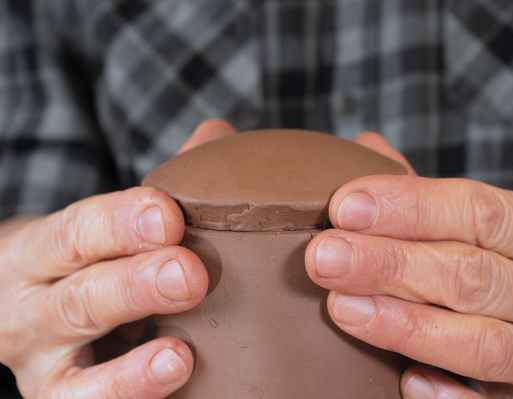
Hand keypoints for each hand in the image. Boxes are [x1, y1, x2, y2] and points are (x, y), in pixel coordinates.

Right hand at [0, 120, 234, 398]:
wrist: (24, 312)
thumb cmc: (84, 260)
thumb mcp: (106, 224)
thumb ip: (162, 186)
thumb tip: (219, 133)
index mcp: (42, 251)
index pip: (75, 232)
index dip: (119, 223)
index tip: (169, 214)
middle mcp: (30, 311)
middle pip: (78, 300)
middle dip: (134, 288)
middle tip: (190, 275)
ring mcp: (41, 370)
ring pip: (77, 376)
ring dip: (133, 368)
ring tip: (182, 354)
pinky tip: (176, 382)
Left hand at [306, 133, 512, 397]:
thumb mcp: (509, 226)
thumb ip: (436, 197)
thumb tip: (367, 149)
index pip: (481, 212)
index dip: (409, 208)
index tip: (345, 205)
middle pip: (473, 275)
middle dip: (392, 263)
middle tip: (326, 256)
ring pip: (482, 343)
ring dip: (406, 324)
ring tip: (342, 307)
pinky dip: (451, 397)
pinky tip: (405, 380)